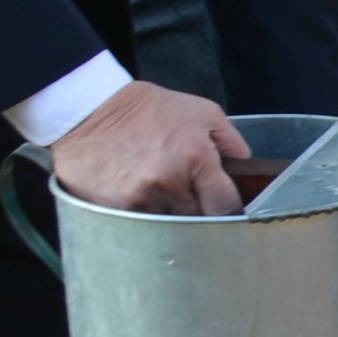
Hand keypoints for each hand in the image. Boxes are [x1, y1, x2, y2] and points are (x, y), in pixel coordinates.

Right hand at [53, 81, 253, 216]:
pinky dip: (145, 214)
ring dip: (170, 213)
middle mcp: (168, 182)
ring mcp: (139, 198)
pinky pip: (142, 224)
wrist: (89, 110)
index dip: (229, 211)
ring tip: (160, 188)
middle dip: (199, 209)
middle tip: (189, 192)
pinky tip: (139, 192)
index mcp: (195, 158)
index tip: (225, 209)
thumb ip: (233, 144)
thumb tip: (248, 172)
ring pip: (170, 226)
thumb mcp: (203, 113)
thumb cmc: (149, 110)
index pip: (226, 207)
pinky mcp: (114, 209)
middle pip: (199, 220)